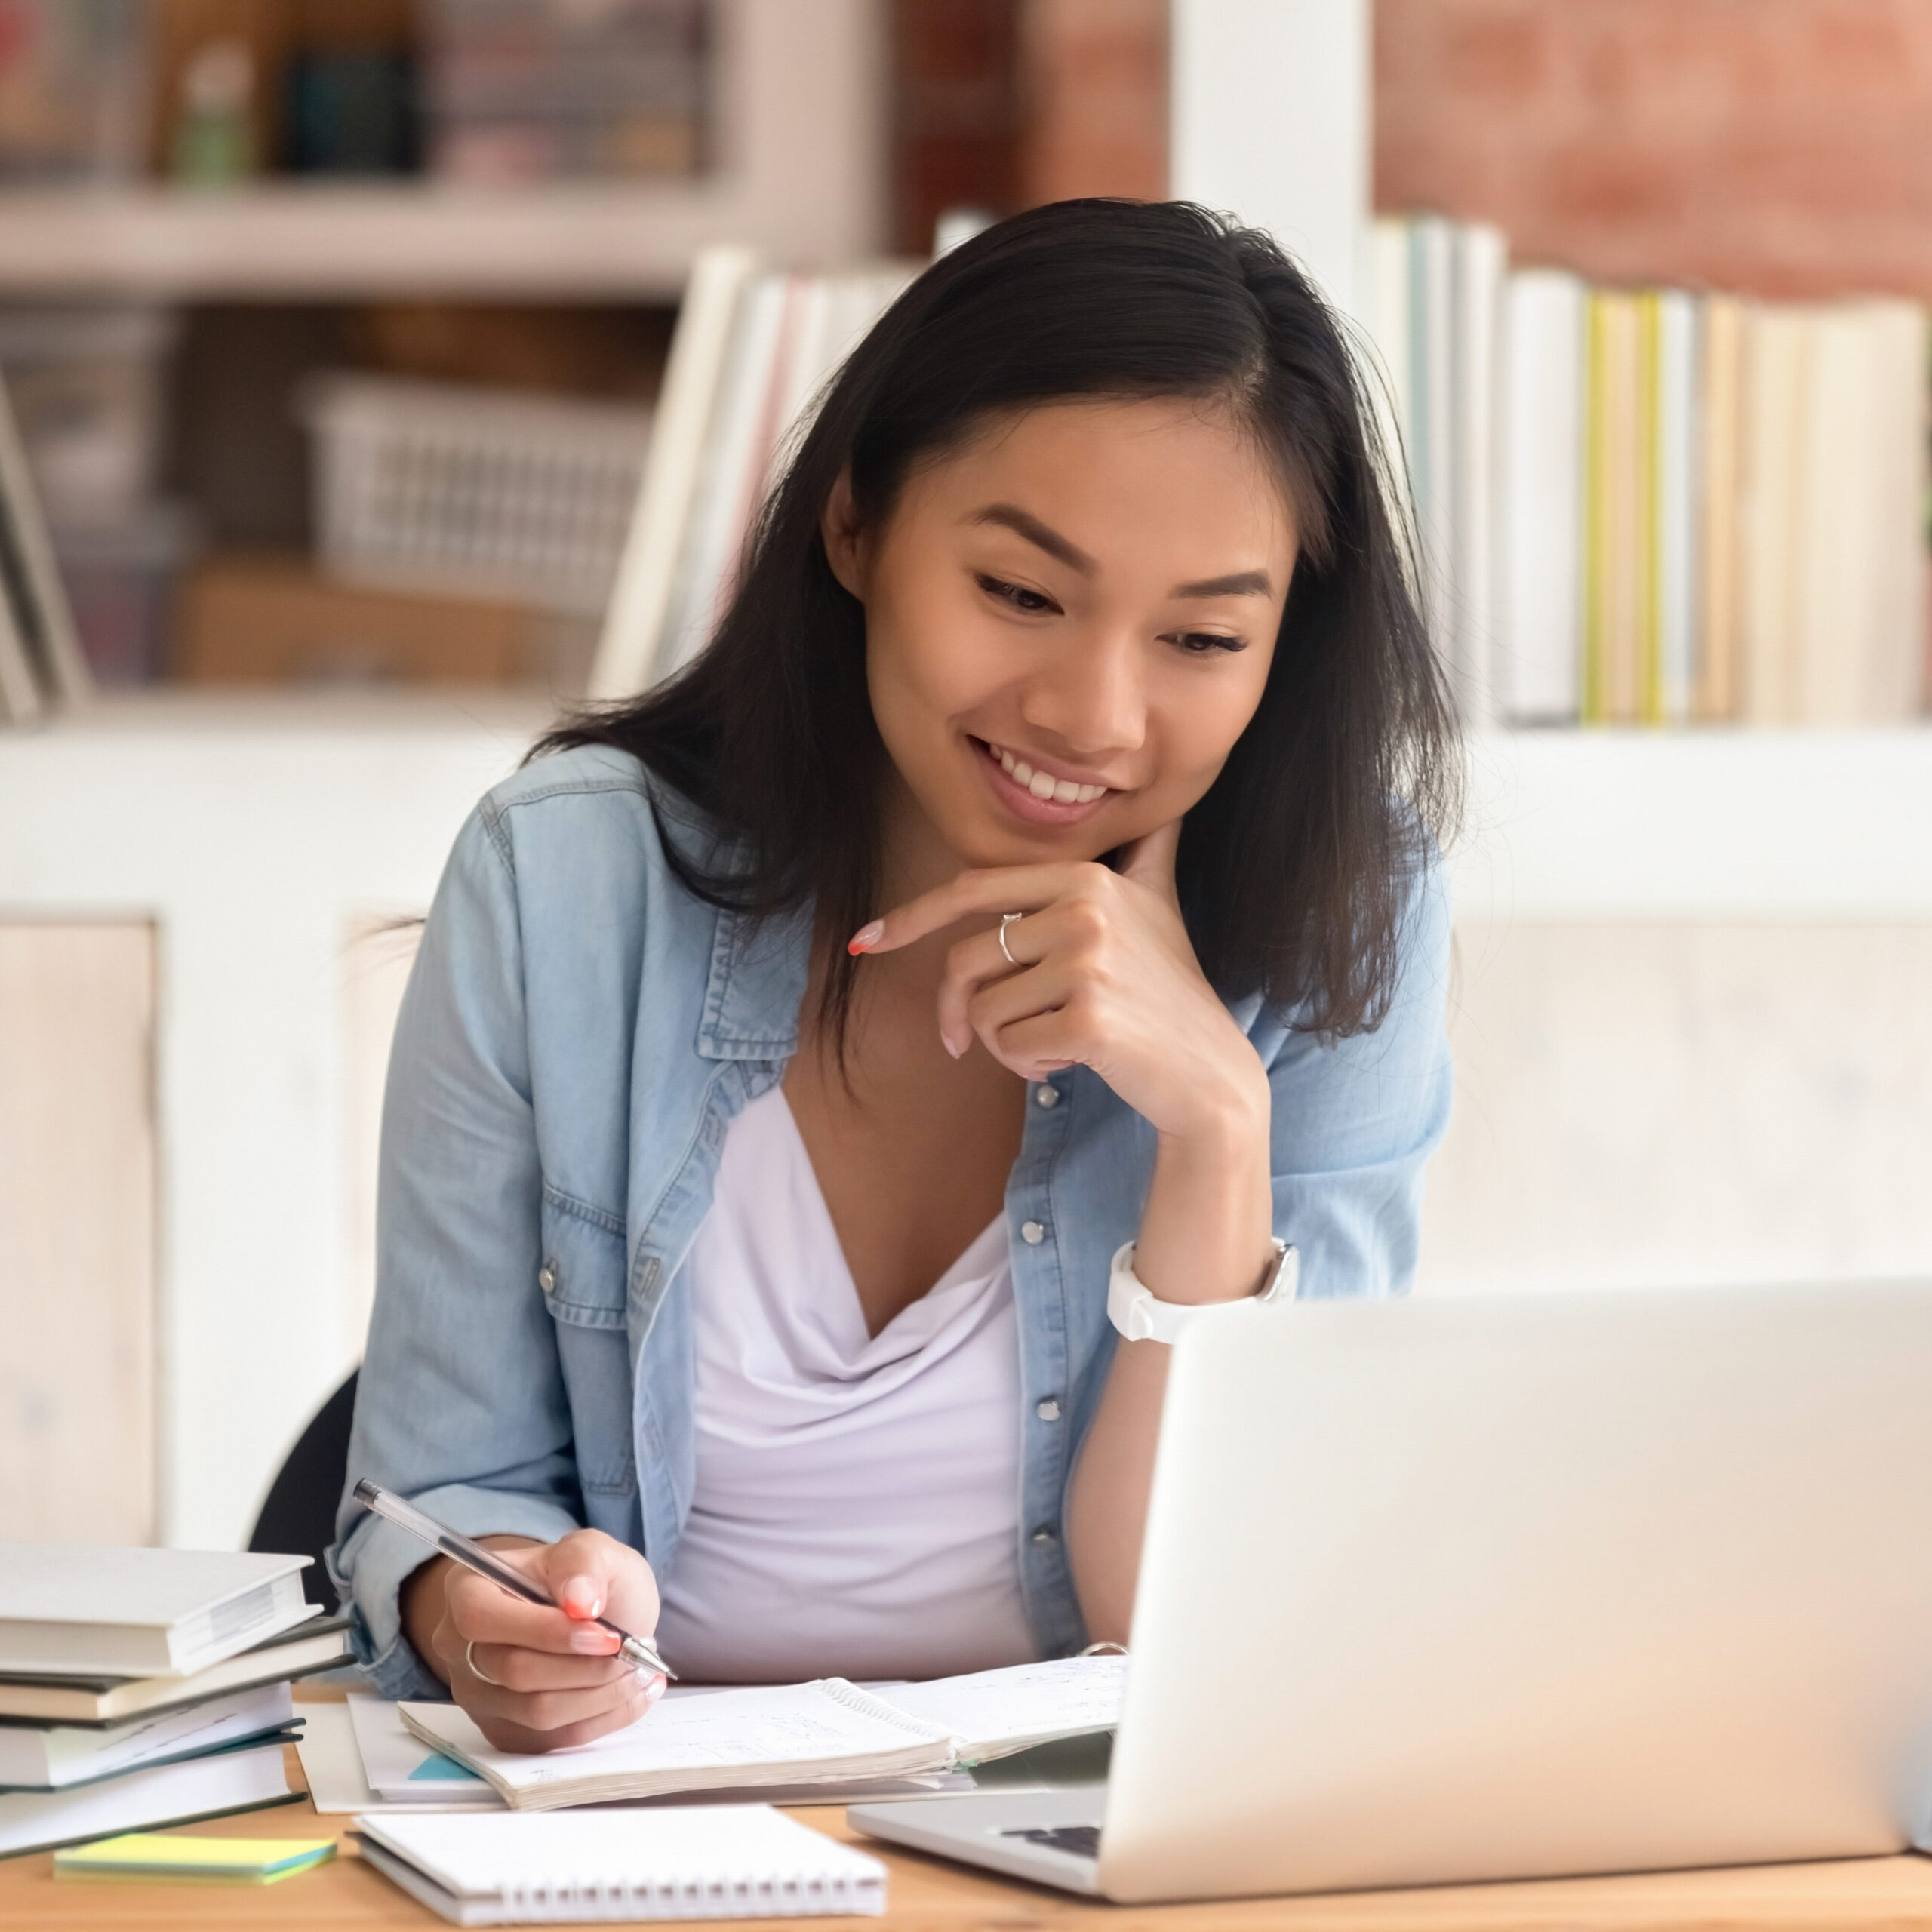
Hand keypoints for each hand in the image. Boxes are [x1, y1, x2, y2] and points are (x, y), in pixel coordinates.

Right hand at [425, 1530, 664, 1752]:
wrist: (593, 1614)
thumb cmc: (585, 1578)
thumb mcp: (592, 1550)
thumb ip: (583, 1562)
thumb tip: (580, 1601)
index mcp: (466, 1589)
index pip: (482, 1618)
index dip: (545, 1631)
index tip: (607, 1634)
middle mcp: (459, 1647)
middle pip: (514, 1672)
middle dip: (586, 1666)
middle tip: (633, 1651)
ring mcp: (478, 1695)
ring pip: (536, 1713)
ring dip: (600, 1694)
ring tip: (639, 1668)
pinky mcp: (506, 1732)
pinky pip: (554, 1740)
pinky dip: (604, 1718)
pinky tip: (633, 1693)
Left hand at [851, 820, 1269, 1145]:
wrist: (1210, 1073)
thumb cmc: (1170, 991)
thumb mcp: (1159, 905)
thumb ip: (1145, 852)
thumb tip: (1164, 803)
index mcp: (1085, 878)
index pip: (972, 889)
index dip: (911, 917)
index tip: (868, 941)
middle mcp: (1086, 909)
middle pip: (966, 960)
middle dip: (956, 1010)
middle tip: (966, 1041)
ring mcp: (1089, 964)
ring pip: (983, 1010)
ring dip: (1002, 1044)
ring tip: (1055, 1042)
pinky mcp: (1088, 1020)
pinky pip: (1007, 1047)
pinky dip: (1026, 1066)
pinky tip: (1072, 1061)